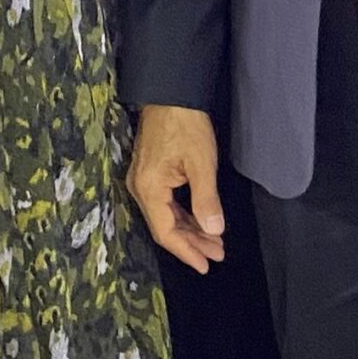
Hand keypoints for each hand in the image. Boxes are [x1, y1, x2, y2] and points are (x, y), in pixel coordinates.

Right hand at [128, 105, 227, 273]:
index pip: (165, 232)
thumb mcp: (202, 164)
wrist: (171, 93)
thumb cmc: (186, 125)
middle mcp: (140, 188)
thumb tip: (213, 231)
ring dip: (190, 229)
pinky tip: (200, 220)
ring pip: (166, 215)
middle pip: (165, 227)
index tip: (205, 265)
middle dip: (192, 242)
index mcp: (149, 189)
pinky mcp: (150, 173)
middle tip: (217, 254)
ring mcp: (143, 180)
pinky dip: (184, 214)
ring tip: (214, 242)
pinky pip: (166, 203)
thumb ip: (206, 200)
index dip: (186, 251)